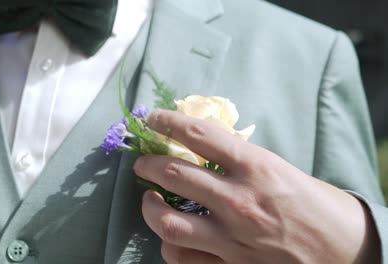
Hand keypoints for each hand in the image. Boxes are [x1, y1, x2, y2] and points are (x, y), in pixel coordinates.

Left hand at [134, 110, 379, 263]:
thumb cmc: (316, 204)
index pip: (197, 134)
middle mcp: (238, 199)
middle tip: (143, 160)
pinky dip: (168, 244)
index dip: (167, 122)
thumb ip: (239, 160)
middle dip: (148, 162)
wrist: (346, 251)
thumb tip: (200, 149)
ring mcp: (231, 236)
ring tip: (149, 196)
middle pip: (173, 173)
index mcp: (256, 166)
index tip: (152, 119)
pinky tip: (170, 233)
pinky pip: (181, 257)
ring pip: (167, 220)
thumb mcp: (280, 169)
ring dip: (149, 204)